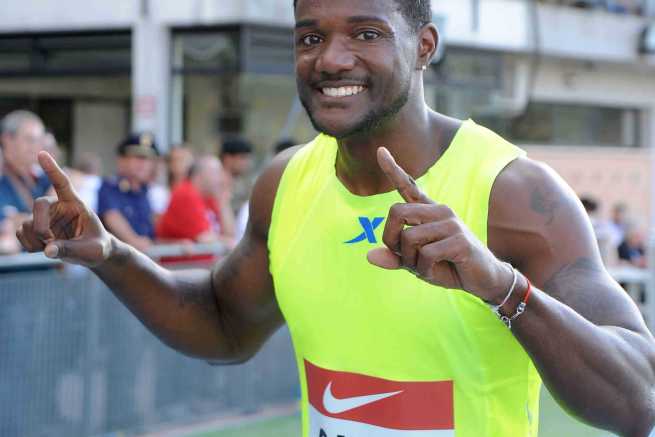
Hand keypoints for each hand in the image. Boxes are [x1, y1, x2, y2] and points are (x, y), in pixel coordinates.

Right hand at [16, 151, 112, 266]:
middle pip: (39, 205)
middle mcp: (58, 207)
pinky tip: (44, 248)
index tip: (42, 154)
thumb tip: (48, 251)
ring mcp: (46, 218)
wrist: (93, 253)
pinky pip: (21, 234)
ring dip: (35, 240)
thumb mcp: (92, 250)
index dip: (52, 169)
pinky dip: (29, 245)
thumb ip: (72, 249)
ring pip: (27, 224)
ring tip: (53, 248)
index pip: (62, 183)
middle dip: (40, 226)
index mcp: (76, 204)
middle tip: (49, 241)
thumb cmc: (98, 247)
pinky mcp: (37, 228)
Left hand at [367, 147, 512, 302]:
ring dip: (410, 261)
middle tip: (405, 258)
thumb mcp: (416, 264)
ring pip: (409, 238)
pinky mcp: (459, 240)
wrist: (483, 280)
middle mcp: (439, 211)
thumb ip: (395, 257)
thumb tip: (369, 256)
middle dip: (392, 240)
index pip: (408, 186)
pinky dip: (424, 269)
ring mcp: (451, 223)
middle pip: (396, 212)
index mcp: (429, 211)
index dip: (393, 170)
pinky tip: (436, 271)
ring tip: (426, 267)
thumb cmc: (448, 267)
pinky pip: (426, 254)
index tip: (380, 151)